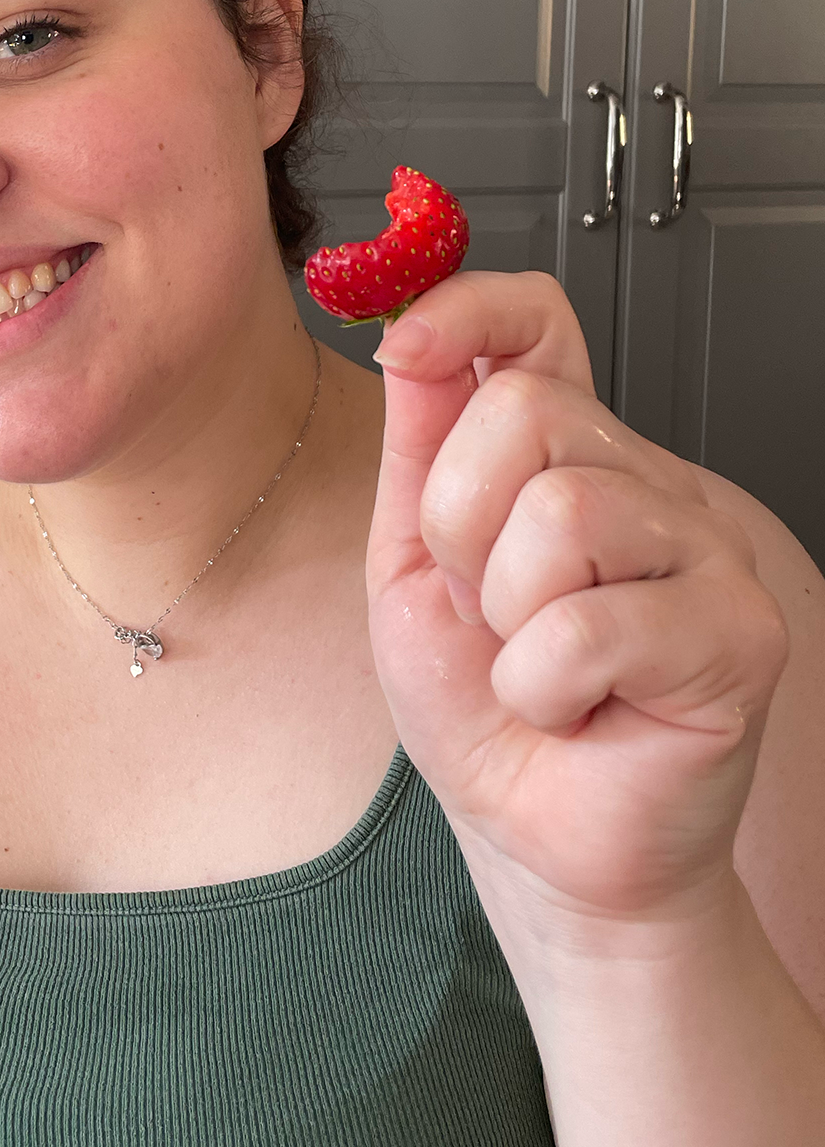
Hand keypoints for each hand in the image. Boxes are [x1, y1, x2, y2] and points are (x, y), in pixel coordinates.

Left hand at [366, 271, 788, 942]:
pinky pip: (591, 622)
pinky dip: (543, 684)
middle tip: (486, 609)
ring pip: (563, 511)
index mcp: (560, 458)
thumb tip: (411, 331)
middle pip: (527, 409)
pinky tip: (577, 707)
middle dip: (460, 527)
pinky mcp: (736, 629)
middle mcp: (641, 482)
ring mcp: (702, 548)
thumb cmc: (485, 716)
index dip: (474, 306)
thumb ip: (420, 450)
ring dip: (506, 616)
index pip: (539, 324)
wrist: (539, 840)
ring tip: (535, 662)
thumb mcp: (411, 569)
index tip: (411, 338)